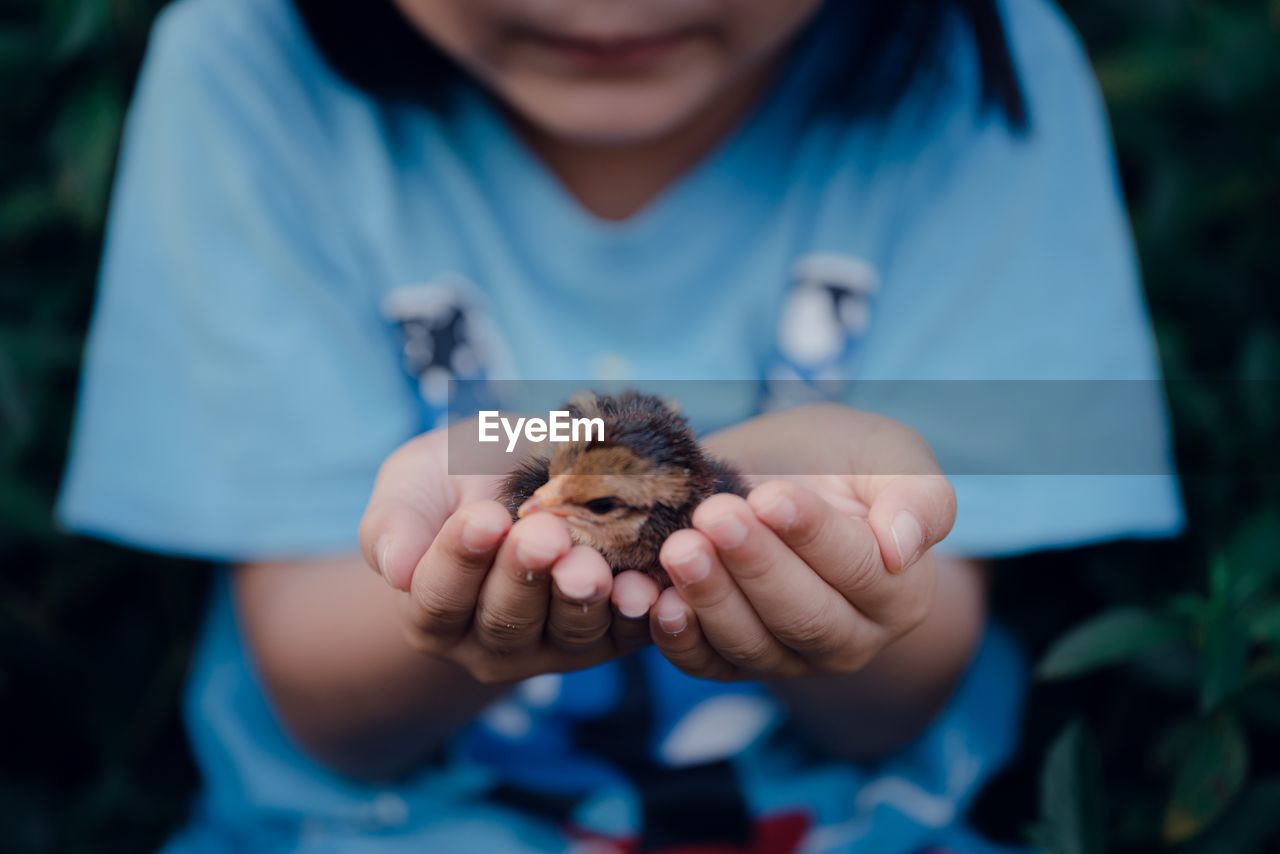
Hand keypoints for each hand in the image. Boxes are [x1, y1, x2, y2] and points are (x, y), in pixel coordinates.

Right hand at [358, 425, 660, 683]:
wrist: (530, 476)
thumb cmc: (461, 478)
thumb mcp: (416, 483)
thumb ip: (395, 522)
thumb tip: (396, 569)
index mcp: (433, 611)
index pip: (439, 595)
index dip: (460, 557)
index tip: (483, 517)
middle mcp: (489, 643)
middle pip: (505, 619)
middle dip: (525, 575)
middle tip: (544, 534)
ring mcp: (553, 646)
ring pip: (567, 632)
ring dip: (581, 598)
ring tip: (591, 563)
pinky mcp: (609, 639)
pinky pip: (626, 635)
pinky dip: (637, 613)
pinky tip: (645, 586)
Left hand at [648, 405, 956, 680]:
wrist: (781, 471)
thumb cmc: (841, 460)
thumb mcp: (890, 455)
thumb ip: (918, 497)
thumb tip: (903, 548)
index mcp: (899, 590)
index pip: (861, 570)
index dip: (813, 536)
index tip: (770, 498)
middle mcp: (849, 638)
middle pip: (804, 615)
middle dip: (755, 566)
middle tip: (713, 516)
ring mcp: (788, 658)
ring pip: (752, 644)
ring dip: (710, 598)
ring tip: (679, 548)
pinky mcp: (731, 662)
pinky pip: (705, 663)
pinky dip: (674, 637)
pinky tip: (650, 598)